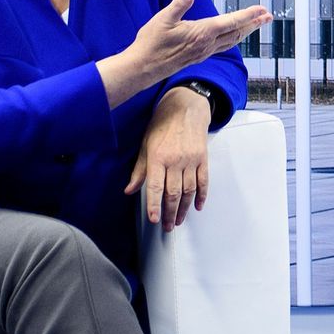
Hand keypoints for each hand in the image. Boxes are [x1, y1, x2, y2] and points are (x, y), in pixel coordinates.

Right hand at [99, 0, 270, 106]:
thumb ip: (179, 4)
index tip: (262, 9)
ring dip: (246, 32)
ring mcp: (204, 52)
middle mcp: (207, 44)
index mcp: (202, 33)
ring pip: (231, 41)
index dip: (249, 15)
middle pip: (237, 33)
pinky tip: (233, 36)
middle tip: (268, 16)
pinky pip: (223, 46)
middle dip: (254, 24)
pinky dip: (233, 38)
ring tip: (257, 25)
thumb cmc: (151, 44)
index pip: (231, 22)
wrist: (142, 68)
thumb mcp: (163, 19)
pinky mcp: (198, 56)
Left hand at [126, 86, 212, 230]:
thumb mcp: (145, 144)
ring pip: (189, 190)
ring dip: (184, 208)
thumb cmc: (162, 124)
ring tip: (179, 220)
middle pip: (173, 193)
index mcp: (158, 157)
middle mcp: (175, 160)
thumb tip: (129, 190)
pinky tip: (197, 206)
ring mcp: (191, 160)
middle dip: (170, 213)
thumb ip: (139, 170)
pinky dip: (202, 195)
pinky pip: (204, 181)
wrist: (186, 107)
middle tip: (168, 226)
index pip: (155, 187)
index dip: (154, 205)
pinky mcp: (203, 158)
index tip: (155, 220)